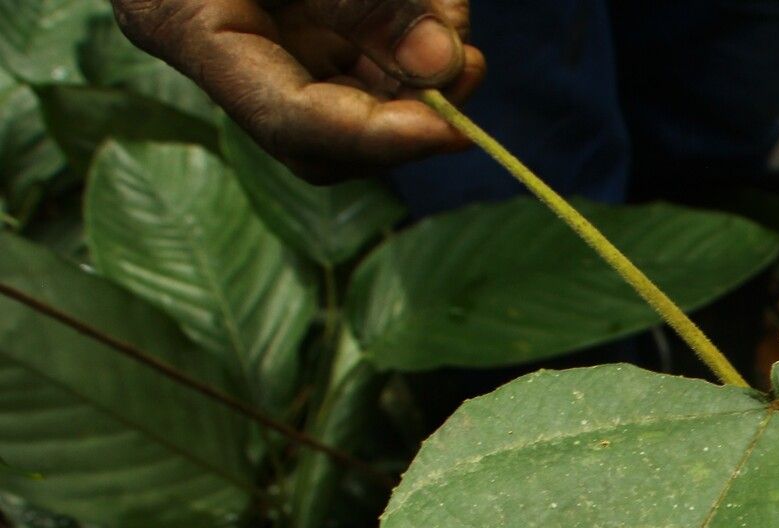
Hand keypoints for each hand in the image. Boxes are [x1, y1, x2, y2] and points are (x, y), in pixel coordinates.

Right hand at [112, 0, 486, 180]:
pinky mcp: (298, 32)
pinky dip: (409, 53)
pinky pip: (362, 66)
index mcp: (183, 22)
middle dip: (405, 116)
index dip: (376, 137)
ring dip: (418, 88)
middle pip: (326, 136)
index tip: (453, 131)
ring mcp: (260, 46)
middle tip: (468, 71)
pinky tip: (438, 18)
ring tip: (457, 40)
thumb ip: (365, 0)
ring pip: (353, 107)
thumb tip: (442, 64)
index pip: (289, 119)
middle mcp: (221, 51)